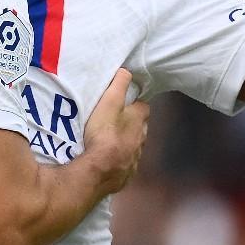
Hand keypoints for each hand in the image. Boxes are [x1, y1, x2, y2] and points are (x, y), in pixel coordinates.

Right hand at [83, 68, 148, 194]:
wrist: (100, 170)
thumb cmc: (104, 133)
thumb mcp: (109, 102)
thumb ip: (119, 84)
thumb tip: (127, 71)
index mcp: (140, 120)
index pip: (144, 106)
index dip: (134, 103)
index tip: (124, 102)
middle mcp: (142, 138)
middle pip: (140, 127)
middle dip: (131, 124)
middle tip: (114, 121)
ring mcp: (136, 158)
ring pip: (134, 146)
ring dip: (126, 142)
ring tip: (110, 141)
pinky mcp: (128, 173)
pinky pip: (126, 164)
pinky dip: (121, 160)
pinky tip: (110, 161)